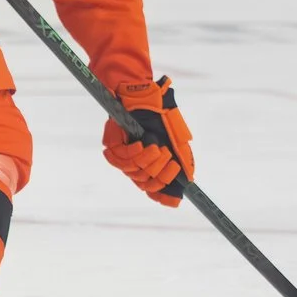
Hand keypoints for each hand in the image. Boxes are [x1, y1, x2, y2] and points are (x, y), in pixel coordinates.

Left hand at [104, 77, 191, 203]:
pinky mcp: (111, 145)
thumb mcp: (177, 142)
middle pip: (147, 184)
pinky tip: (142, 144)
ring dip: (149, 160)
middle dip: (161, 173)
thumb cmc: (161, 119)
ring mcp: (124, 156)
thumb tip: (185, 187)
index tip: (172, 199)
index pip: (155, 191)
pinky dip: (135, 153)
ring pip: (135, 173)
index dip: (163, 197)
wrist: (145, 97)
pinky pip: (121, 159)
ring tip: (157, 146)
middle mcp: (138, 164)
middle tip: (168, 157)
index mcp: (153, 166)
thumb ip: (182, 162)